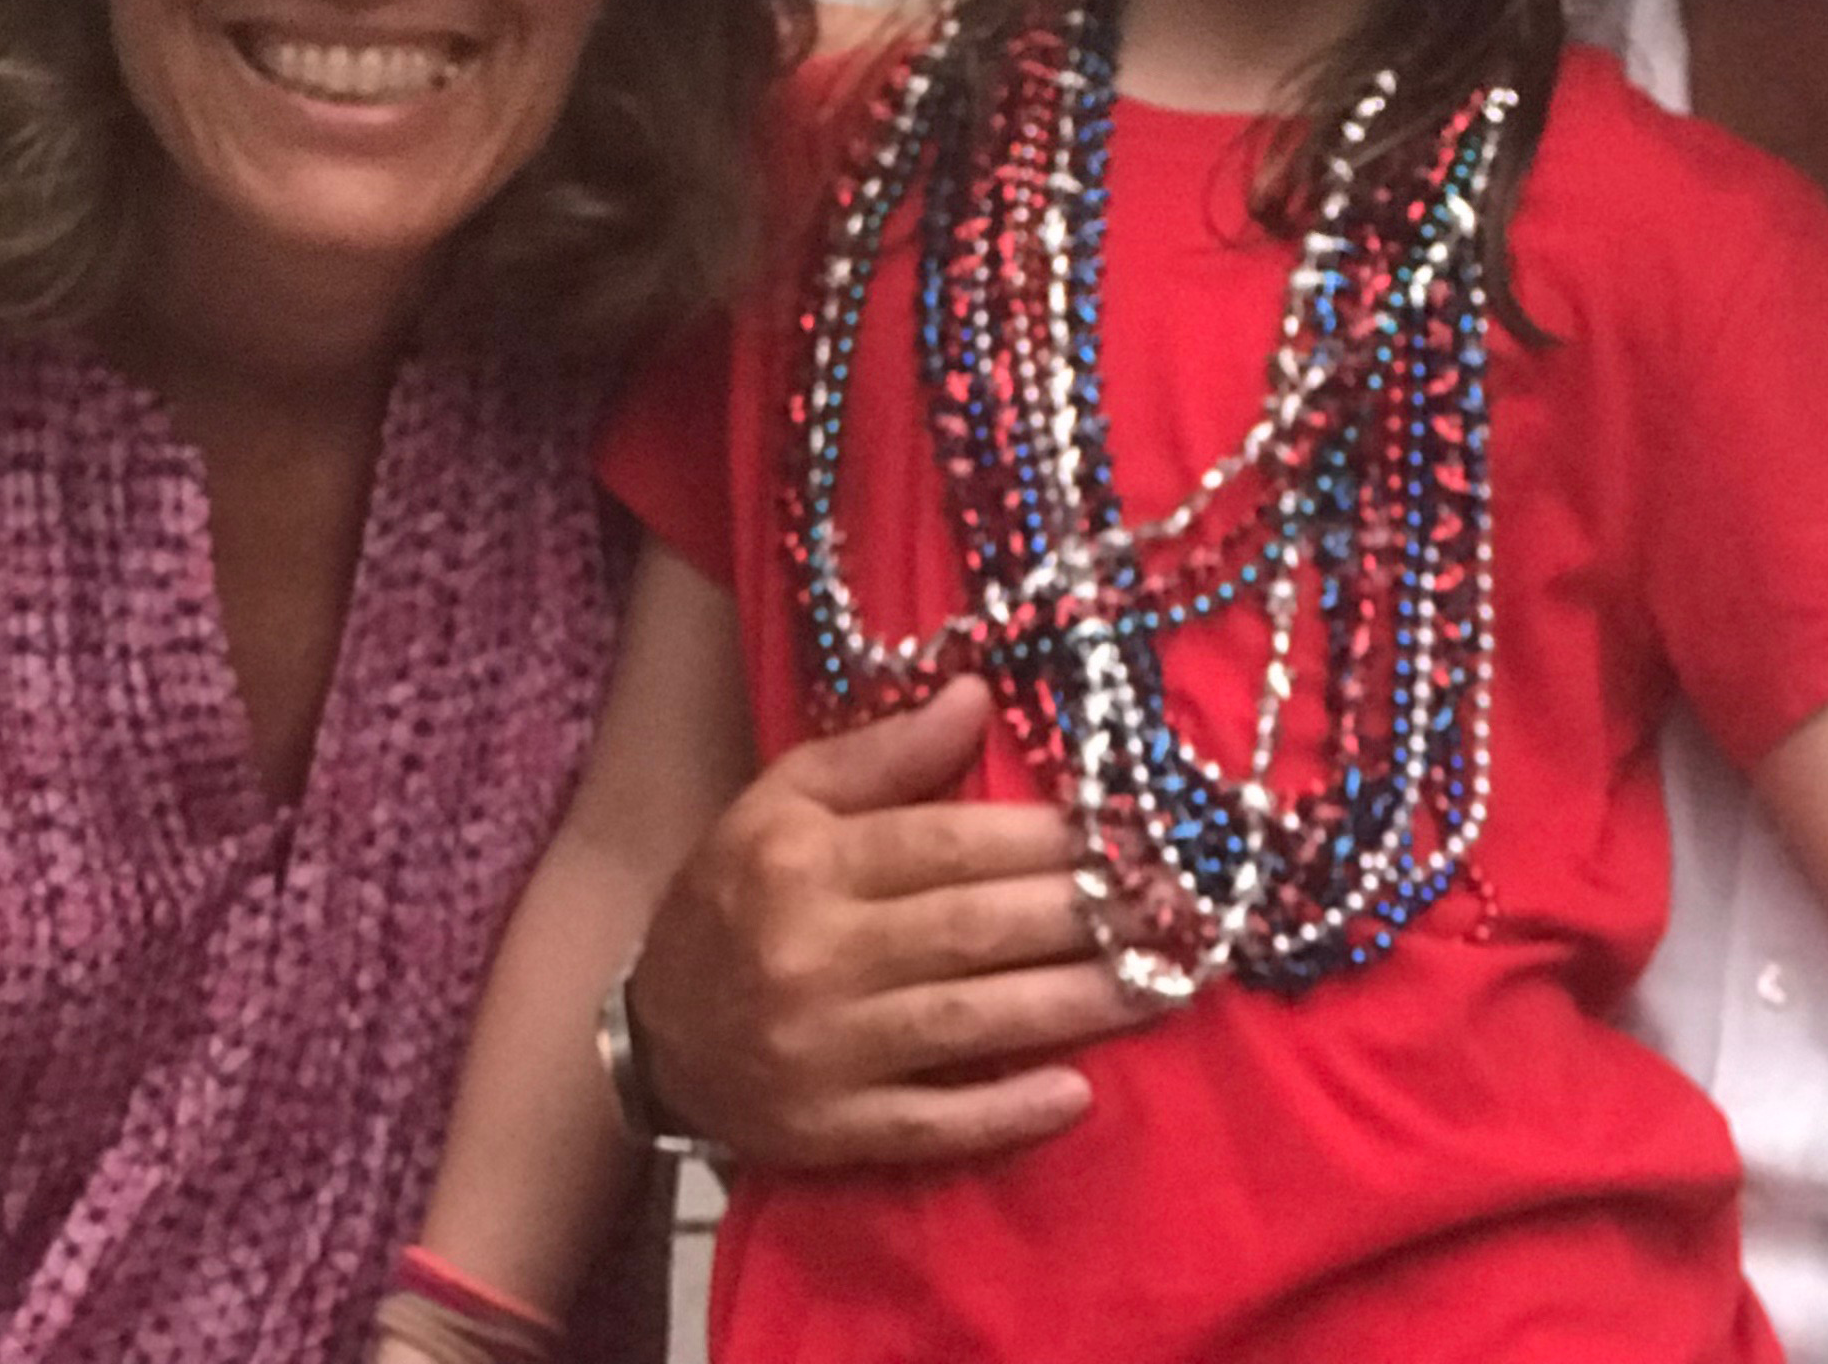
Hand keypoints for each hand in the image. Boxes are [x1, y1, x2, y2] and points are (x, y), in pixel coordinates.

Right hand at [621, 676, 1145, 1168]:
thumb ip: (881, 752)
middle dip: (1084, 917)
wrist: (650, 1037)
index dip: (1045, 840)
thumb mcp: (783, 800)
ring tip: (1163, 983)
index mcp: (804, 863)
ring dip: (1076, 1006)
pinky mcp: (832, 1133)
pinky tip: (1077, 1093)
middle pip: (974, 931)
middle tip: (1177, 907)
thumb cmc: (737, 896)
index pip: (946, 845)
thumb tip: (977, 694)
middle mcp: (816, 956)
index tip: (1131, 832)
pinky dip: (1005, 1114)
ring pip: (971, 1024)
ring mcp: (825, 1054)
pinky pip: (932, 1126)